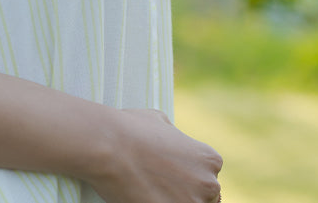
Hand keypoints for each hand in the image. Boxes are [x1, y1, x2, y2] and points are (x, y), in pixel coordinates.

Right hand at [89, 107, 222, 202]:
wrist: (108, 146)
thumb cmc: (130, 129)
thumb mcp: (160, 121)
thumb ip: (176, 137)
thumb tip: (176, 143)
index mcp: (209, 159)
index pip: (207, 178)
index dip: (188, 177)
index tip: (170, 175)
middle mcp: (208, 185)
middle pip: (204, 198)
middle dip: (184, 193)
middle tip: (159, 184)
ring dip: (172, 200)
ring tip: (150, 190)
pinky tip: (144, 196)